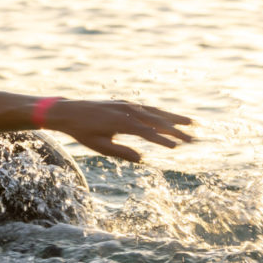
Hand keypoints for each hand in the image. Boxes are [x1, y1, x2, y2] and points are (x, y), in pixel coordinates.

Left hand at [49, 100, 193, 162]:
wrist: (69, 111)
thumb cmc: (83, 132)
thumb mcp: (100, 146)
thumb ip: (122, 152)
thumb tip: (142, 159)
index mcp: (122, 123)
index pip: (148, 133)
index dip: (163, 140)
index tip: (177, 147)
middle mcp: (127, 111)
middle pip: (157, 120)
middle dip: (176, 129)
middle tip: (194, 138)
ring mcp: (127, 105)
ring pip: (155, 111)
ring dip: (174, 117)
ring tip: (192, 122)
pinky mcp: (125, 103)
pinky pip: (147, 108)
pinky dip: (161, 112)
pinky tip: (171, 118)